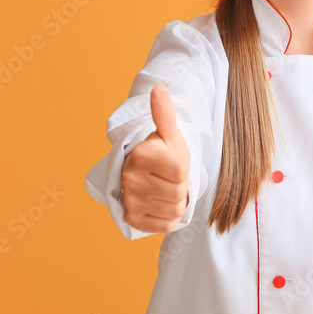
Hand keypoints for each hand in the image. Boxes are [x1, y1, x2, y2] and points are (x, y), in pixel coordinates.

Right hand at [120, 84, 190, 232]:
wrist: (144, 173)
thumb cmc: (162, 152)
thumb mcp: (170, 133)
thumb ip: (165, 113)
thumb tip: (159, 88)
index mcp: (141, 155)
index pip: (182, 175)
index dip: (183, 170)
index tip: (170, 162)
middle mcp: (130, 179)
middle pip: (179, 195)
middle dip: (180, 187)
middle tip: (167, 177)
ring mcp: (129, 200)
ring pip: (174, 210)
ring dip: (175, 202)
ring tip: (163, 189)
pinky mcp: (132, 219)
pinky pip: (165, 225)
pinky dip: (168, 217)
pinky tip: (159, 204)